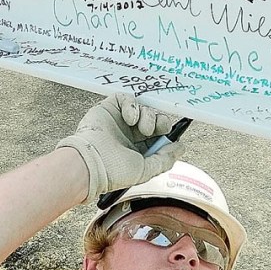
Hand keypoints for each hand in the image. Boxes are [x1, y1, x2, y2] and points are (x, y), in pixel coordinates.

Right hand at [55, 93, 182, 202]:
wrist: (91, 162)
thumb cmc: (113, 171)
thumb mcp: (146, 170)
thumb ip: (165, 159)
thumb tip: (179, 147)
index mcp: (138, 148)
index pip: (158, 135)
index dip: (166, 132)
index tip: (169, 134)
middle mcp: (130, 134)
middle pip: (154, 119)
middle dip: (160, 122)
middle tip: (157, 129)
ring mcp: (120, 120)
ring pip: (144, 107)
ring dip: (148, 116)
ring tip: (141, 127)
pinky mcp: (109, 108)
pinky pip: (127, 98)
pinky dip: (133, 105)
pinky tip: (130, 118)